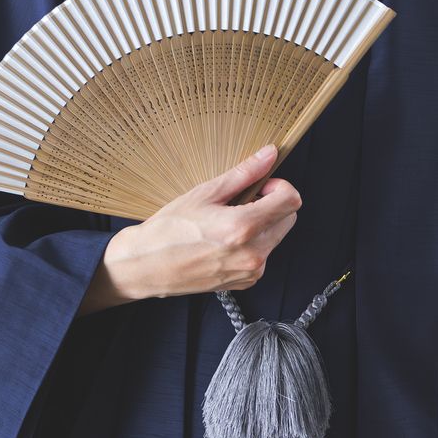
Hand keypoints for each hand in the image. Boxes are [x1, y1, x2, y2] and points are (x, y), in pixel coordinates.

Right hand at [78, 145, 299, 313]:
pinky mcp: (245, 282)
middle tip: (241, 202)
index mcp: (243, 228)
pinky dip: (252, 244)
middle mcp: (252, 254)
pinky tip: (225, 241)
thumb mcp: (204, 193)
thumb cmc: (169, 229)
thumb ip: (243, 174)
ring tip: (227, 223)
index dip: (280, 187)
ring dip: (262, 225)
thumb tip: (269, 155)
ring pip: (275, 237)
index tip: (262, 186)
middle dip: (272, 205)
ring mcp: (250, 271)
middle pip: (288, 219)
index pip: (291, 201)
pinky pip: (263, 255)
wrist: (146, 266)